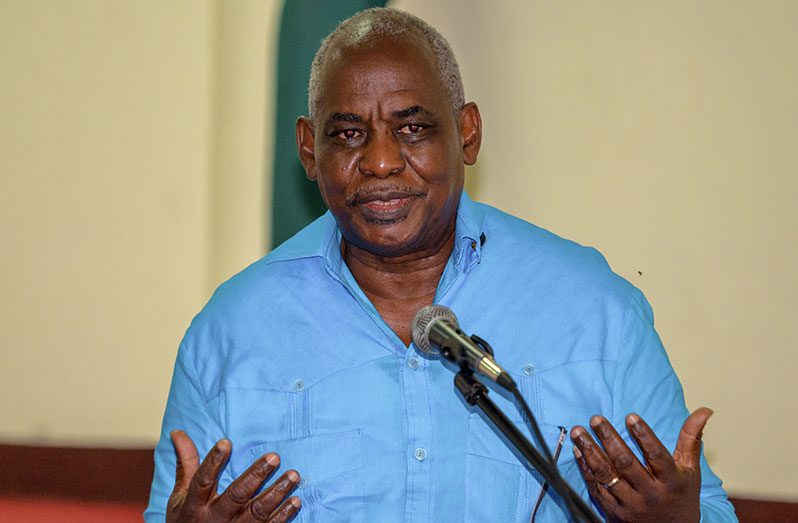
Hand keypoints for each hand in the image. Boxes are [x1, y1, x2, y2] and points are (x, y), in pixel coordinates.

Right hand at [167, 430, 300, 521]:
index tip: (226, 442)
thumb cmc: (187, 520)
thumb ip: (186, 464)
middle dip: (256, 476)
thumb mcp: (180, 495)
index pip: (203, 480)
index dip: (213, 462)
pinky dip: (283, 515)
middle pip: (237, 495)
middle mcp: (215, 518)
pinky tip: (295, 501)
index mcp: (195, 504)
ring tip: (294, 475)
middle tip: (274, 457)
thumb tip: (178, 432)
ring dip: (277, 494)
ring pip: (257, 512)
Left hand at [570, 407, 712, 522]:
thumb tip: (704, 410)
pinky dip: (585, 468)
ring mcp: (630, 503)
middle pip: (626, 463)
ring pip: (606, 474)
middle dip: (608, 438)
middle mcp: (649, 493)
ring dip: (590, 451)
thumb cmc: (680, 496)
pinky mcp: (614, 511)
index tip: (630, 416)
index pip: (656, 455)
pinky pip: (596, 487)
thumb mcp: (690, 470)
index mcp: (670, 481)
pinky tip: (578, 451)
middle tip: (596, 419)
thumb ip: (691, 439)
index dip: (644, 435)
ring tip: (578, 431)